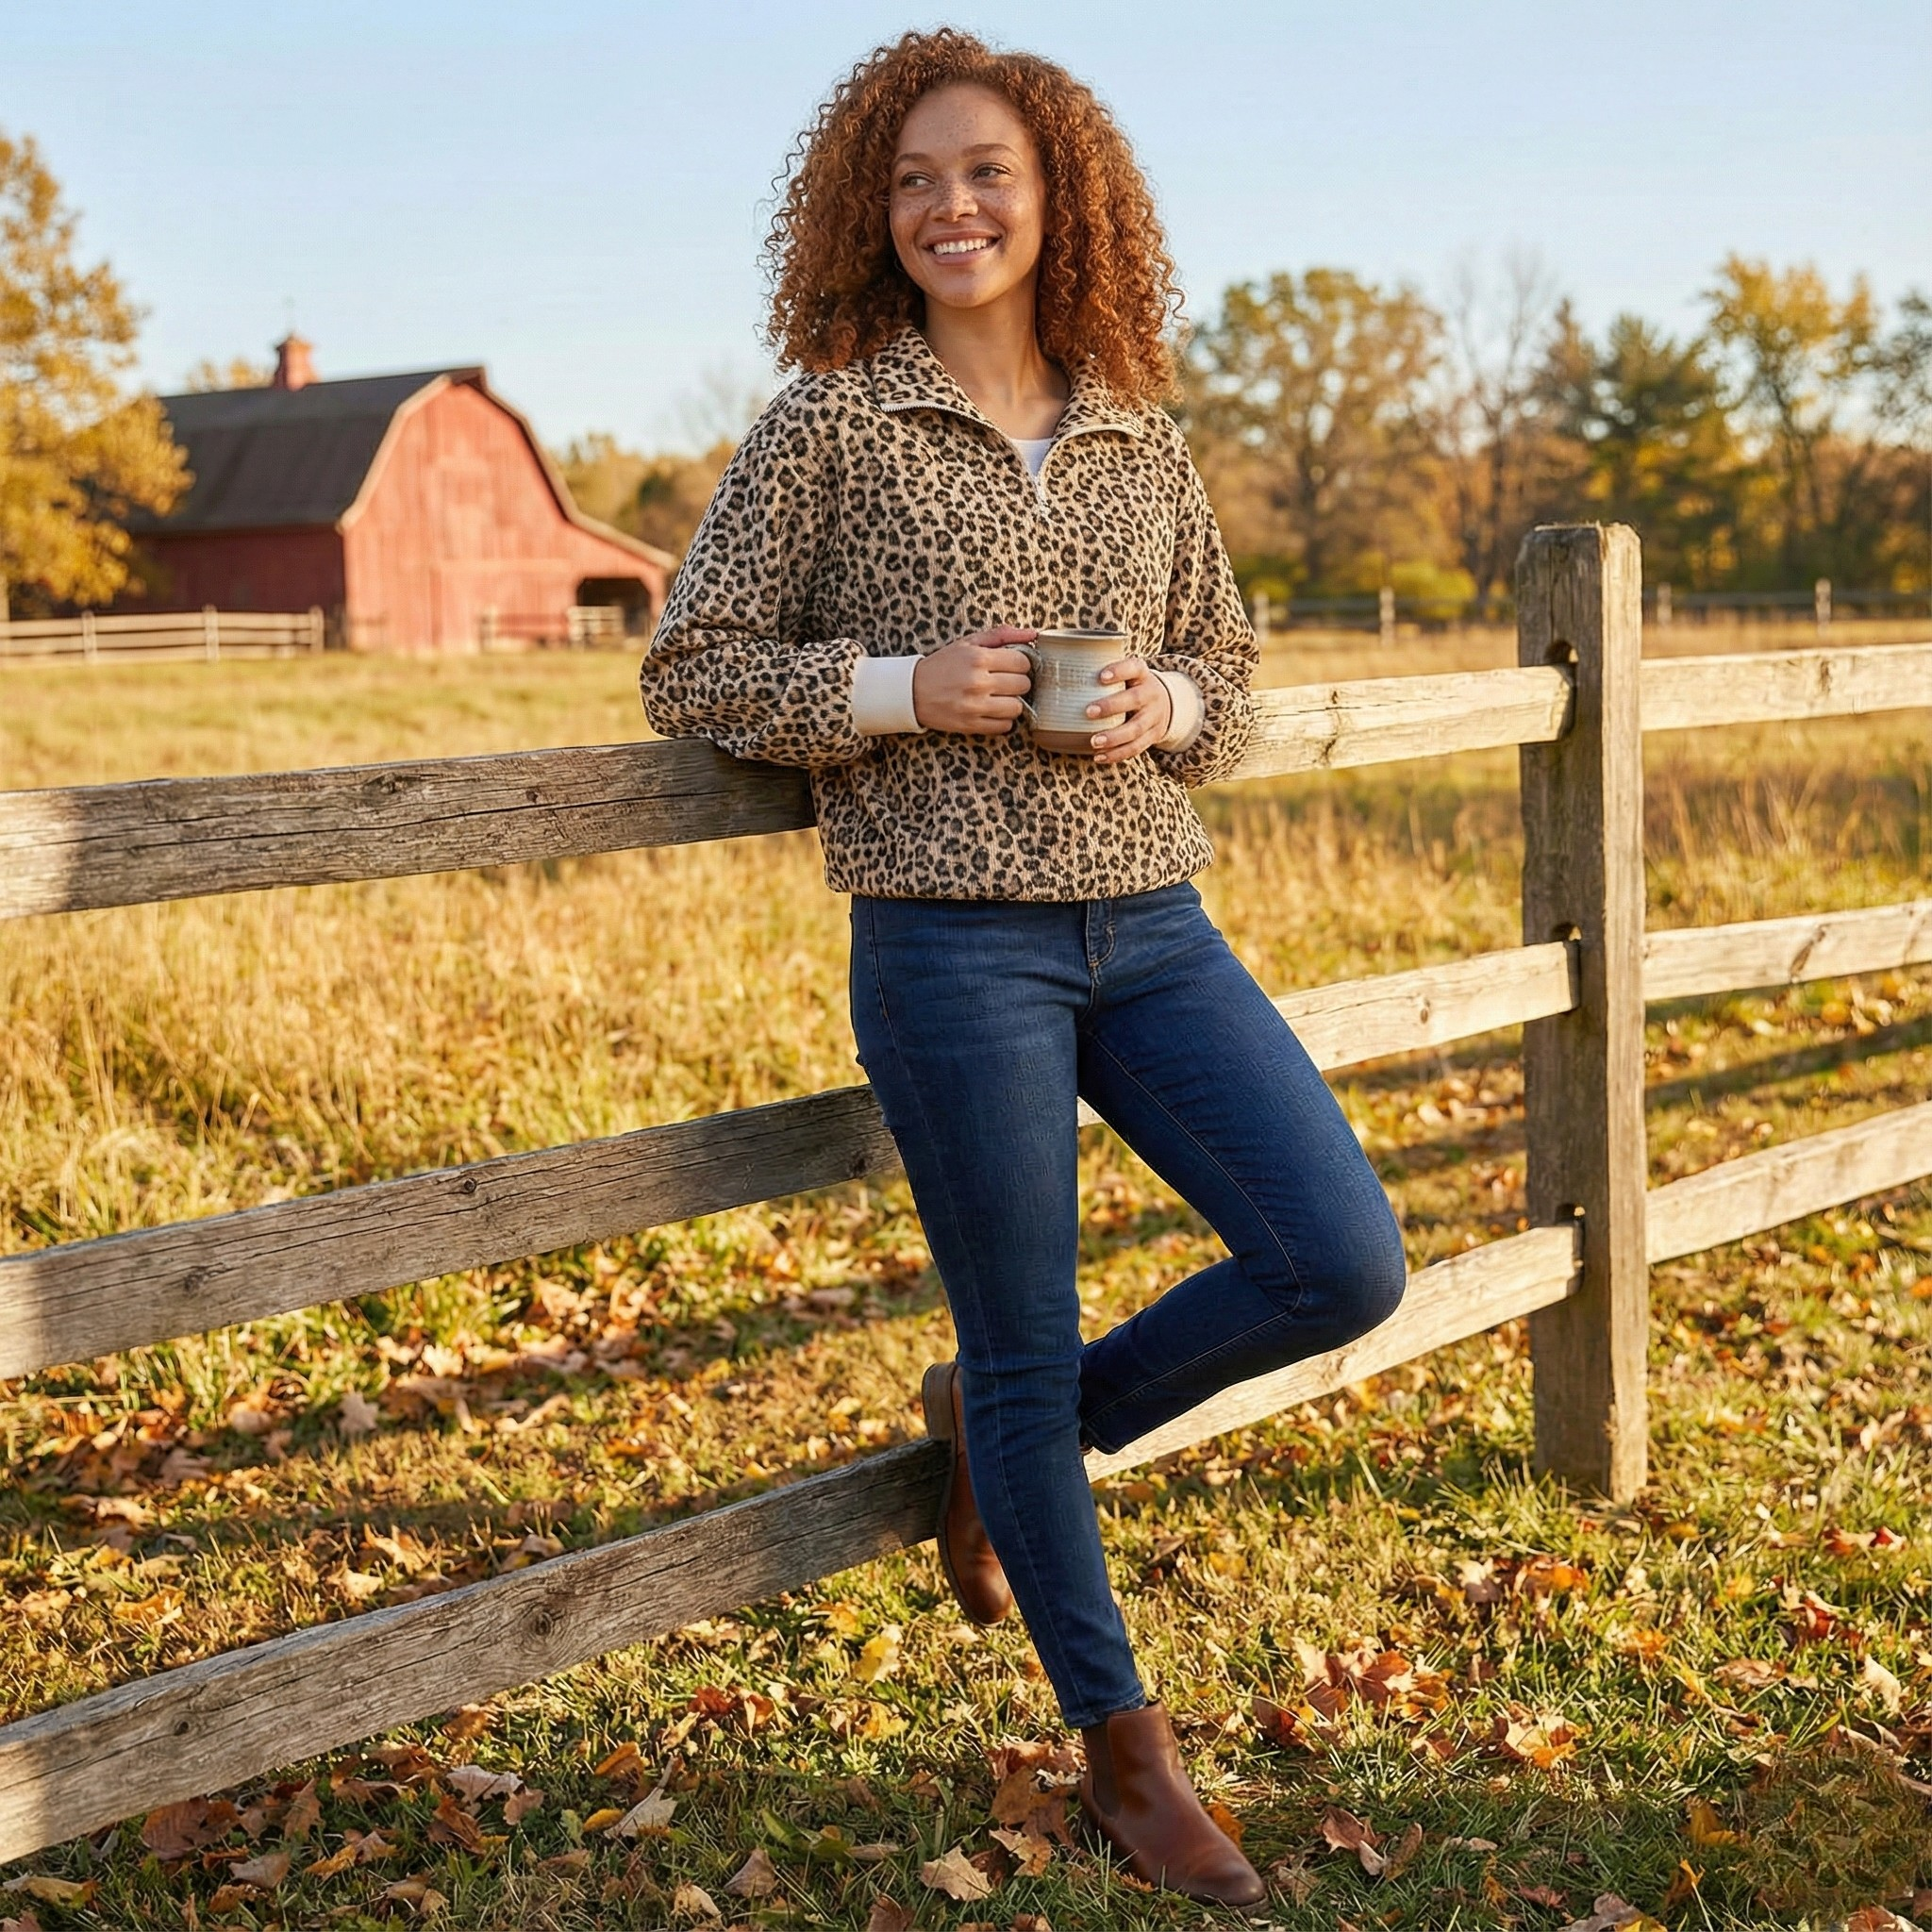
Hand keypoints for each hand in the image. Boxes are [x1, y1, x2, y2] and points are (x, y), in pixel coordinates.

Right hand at [911, 626, 1035, 734]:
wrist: (912, 691)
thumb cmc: (942, 665)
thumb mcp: (967, 643)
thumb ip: (1001, 635)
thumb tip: (1032, 633)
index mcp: (978, 658)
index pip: (1022, 663)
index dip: (1021, 664)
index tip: (1012, 666)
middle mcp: (978, 682)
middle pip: (1023, 685)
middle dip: (1017, 682)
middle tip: (1005, 682)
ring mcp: (975, 706)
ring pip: (1017, 708)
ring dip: (1012, 702)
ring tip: (999, 697)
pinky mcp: (971, 725)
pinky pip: (1004, 727)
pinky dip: (1002, 720)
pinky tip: (992, 710)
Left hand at [1087, 658, 1170, 763]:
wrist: (1166, 704)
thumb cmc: (1132, 687)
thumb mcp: (1127, 675)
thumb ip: (1103, 673)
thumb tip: (1056, 672)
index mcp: (1143, 675)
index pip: (1135, 668)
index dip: (1120, 671)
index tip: (1101, 676)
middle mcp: (1151, 694)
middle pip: (1134, 699)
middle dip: (1111, 706)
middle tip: (1088, 712)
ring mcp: (1154, 717)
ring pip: (1135, 729)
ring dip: (1114, 737)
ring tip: (1094, 742)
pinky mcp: (1152, 736)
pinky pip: (1135, 748)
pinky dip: (1116, 754)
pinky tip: (1099, 756)